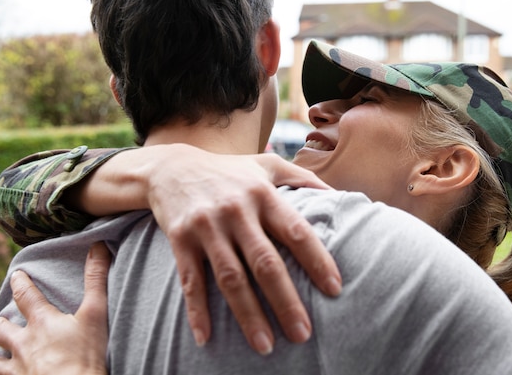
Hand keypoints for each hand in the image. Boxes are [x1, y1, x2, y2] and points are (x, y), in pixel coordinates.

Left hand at [0, 242, 110, 374]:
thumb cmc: (87, 355)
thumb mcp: (97, 313)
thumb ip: (96, 279)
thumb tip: (98, 246)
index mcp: (42, 322)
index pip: (25, 294)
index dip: (20, 282)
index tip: (16, 275)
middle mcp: (24, 343)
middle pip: (2, 328)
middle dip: (3, 322)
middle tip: (6, 320)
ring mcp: (18, 368)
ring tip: (0, 351)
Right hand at [148, 149, 342, 354]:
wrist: (171, 167)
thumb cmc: (229, 171)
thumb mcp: (267, 165)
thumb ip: (303, 177)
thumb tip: (339, 194)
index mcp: (263, 195)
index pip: (296, 231)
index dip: (317, 260)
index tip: (335, 289)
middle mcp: (236, 211)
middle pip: (265, 262)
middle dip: (286, 301)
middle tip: (302, 334)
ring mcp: (207, 226)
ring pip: (230, 277)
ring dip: (248, 315)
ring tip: (265, 346)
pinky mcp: (180, 239)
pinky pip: (190, 280)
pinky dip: (197, 310)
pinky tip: (206, 338)